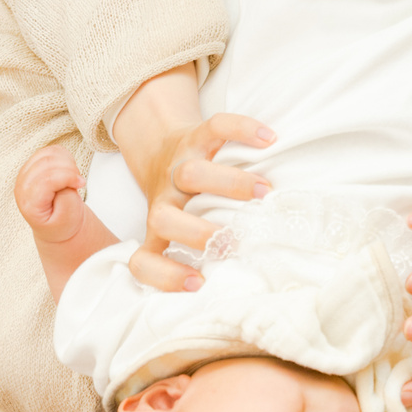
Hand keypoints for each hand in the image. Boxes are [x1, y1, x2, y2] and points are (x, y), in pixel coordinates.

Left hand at [128, 114, 273, 291]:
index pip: (143, 260)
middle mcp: (164, 200)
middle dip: (197, 233)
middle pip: (163, 218)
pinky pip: (215, 127)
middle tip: (233, 241)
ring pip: (191, 173)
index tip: (198, 283)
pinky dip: (242, 129)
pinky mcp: (196, 136)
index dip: (163, 276)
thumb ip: (194, 257)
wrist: (161, 150)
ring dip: (228, 184)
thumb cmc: (181, 205)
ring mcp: (178, 167)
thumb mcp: (178, 234)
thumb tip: (234, 283)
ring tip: (264, 191)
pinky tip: (268, 139)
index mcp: (158, 231)